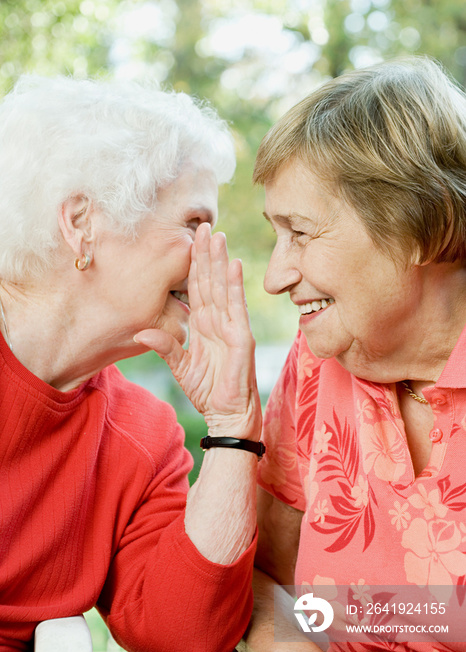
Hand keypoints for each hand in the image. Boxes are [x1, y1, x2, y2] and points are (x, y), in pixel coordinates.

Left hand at [134, 223, 260, 438]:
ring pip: (223, 287)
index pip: (197, 288)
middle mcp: (218, 320)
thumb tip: (142, 331)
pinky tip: (232, 264)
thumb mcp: (180, 366)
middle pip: (210, 281)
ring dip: (219, 260)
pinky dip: (234, 286)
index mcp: (203, 325)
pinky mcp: (241, 337)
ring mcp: (232, 326)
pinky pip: (236, 307)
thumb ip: (165, 346)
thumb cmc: (208, 390)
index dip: (193, 264)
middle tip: (203, 224)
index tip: (188, 240)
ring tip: (216, 235)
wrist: (227, 414)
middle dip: (206, 253)